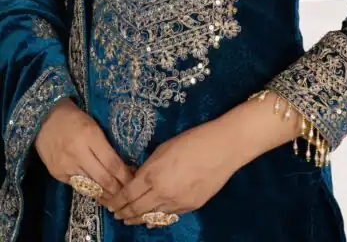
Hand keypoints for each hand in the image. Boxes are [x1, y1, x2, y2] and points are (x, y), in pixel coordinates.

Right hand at [34, 97, 133, 201]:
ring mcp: (66, 165)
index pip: (112, 162)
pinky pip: (78, 186)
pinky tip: (98, 193)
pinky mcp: (57, 173)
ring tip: (116, 199)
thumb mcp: (94, 124)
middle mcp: (78, 153)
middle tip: (128, 194)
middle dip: (118, 189)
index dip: (125, 175)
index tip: (134, 181)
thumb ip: (105, 144)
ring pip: (91, 186)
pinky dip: (90, 190)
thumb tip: (123, 164)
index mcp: (90, 135)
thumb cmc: (74, 117)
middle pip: (103, 178)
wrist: (44, 118)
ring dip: (105, 194)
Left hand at [106, 117, 240, 225]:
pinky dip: (157, 217)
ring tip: (129, 220)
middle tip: (116, 215)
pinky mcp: (190, 207)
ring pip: (153, 216)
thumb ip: (149, 166)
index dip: (117, 201)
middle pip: (137, 209)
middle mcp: (162, 193)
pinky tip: (153, 218)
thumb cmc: (192, 140)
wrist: (222, 149)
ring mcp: (177, 203)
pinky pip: (169, 215)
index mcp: (153, 175)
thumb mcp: (163, 148)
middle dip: (124, 213)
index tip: (110, 204)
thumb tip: (139, 178)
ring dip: (139, 219)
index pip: (128, 194)